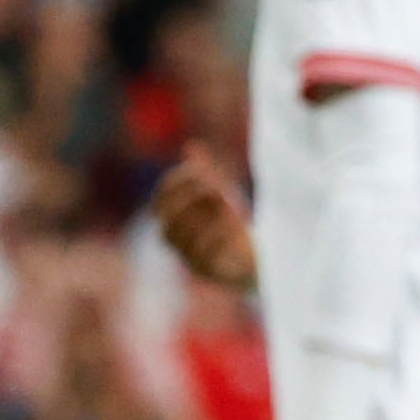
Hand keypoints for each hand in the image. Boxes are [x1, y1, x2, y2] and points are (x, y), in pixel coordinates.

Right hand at [153, 143, 256, 290]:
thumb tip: (190, 146)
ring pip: (179, 239)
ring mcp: (191, 260)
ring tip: (227, 201)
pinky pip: (202, 258)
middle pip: (166, 220)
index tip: (200, 168)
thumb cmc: (235, 226)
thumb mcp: (224, 196)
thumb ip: (208, 173)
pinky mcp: (210, 273)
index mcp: (176, 223)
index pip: (160, 201)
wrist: (259, 261)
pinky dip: (216, 236)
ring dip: (202, 214)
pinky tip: (234, 222)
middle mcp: (178, 243)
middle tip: (214, 183)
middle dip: (188, 197)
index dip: (175, 183)